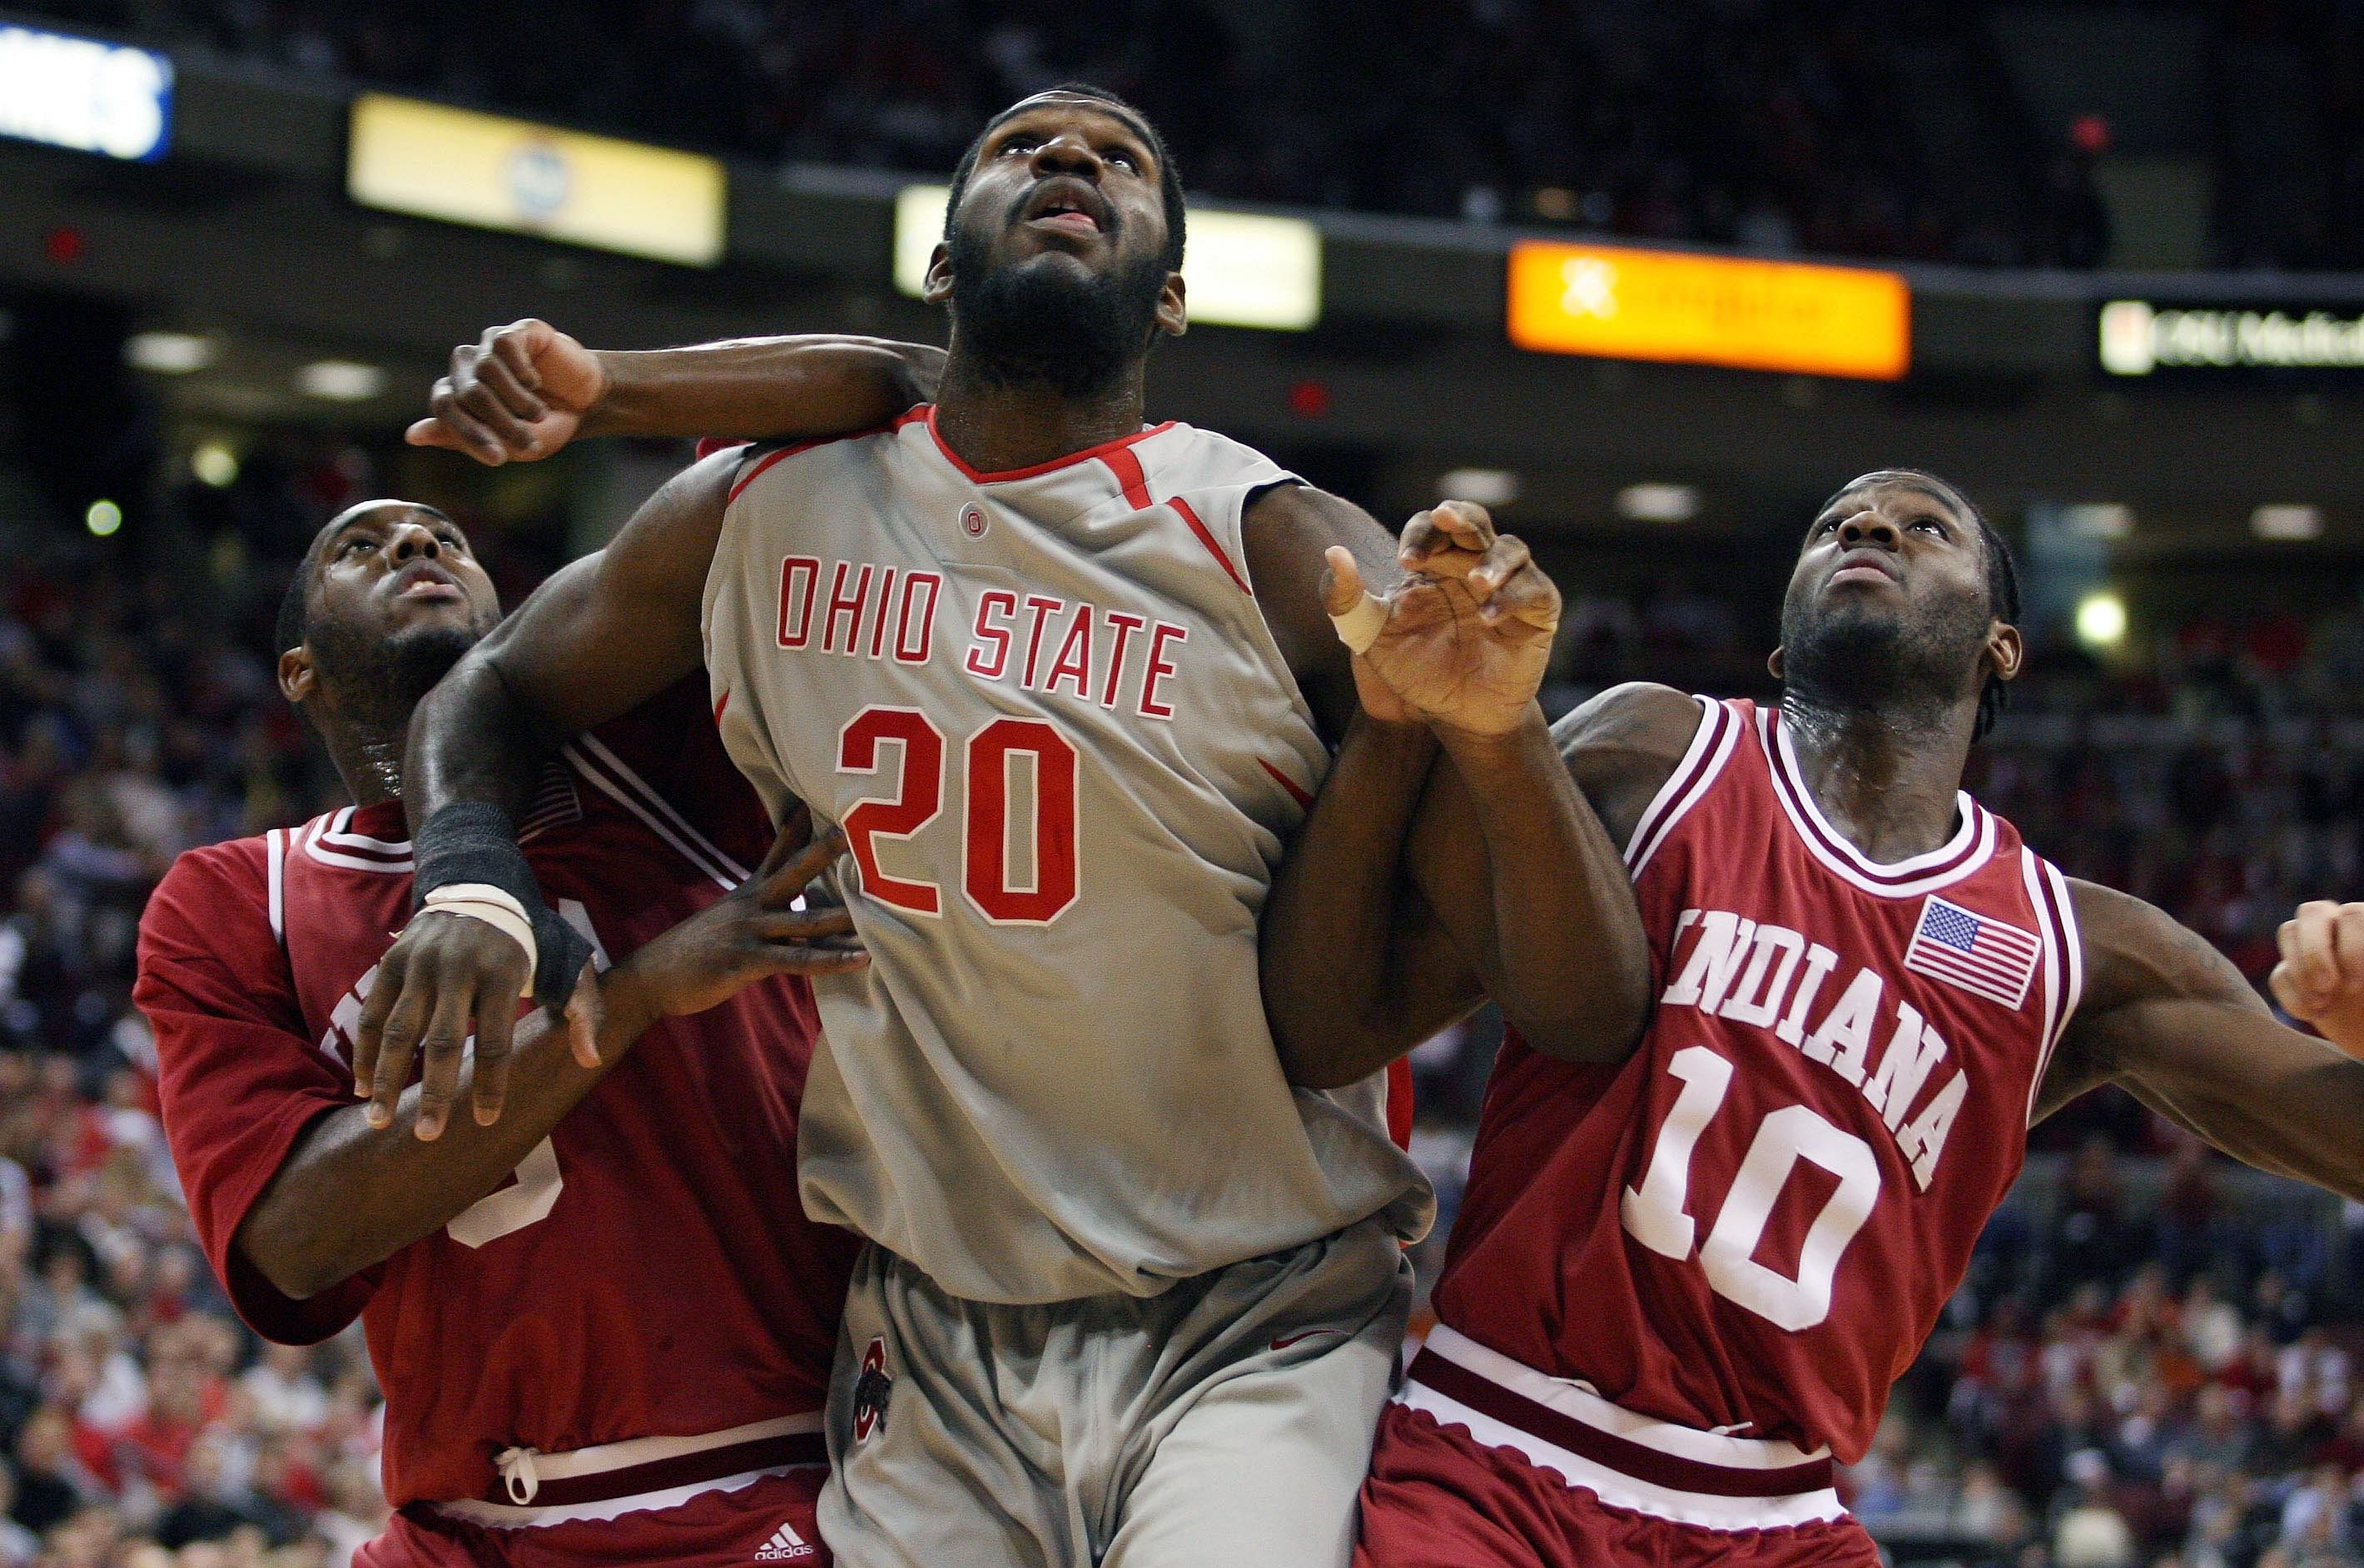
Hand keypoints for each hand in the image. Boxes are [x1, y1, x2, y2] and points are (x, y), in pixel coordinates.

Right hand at [353, 899, 570, 1143]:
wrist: (481, 889)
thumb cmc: (529, 944)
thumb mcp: (566, 968)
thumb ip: (584, 1012)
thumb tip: (592, 1059)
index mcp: (502, 974)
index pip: (497, 1039)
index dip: (491, 1083)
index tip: (486, 1120)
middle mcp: (457, 969)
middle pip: (444, 1040)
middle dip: (435, 1091)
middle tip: (428, 1135)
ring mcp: (420, 964)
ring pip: (399, 1030)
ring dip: (387, 1078)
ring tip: (380, 1121)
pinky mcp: (392, 962)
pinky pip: (374, 1014)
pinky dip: (366, 1052)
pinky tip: (363, 1087)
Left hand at [405, 320, 608, 465]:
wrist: (586, 404)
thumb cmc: (543, 426)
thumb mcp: (506, 444)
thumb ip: (460, 440)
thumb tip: (410, 435)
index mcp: (457, 394)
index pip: (444, 406)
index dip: (469, 433)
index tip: (499, 458)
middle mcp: (467, 367)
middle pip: (468, 393)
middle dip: (502, 423)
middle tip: (529, 441)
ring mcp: (489, 347)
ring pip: (487, 370)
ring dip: (518, 401)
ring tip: (538, 413)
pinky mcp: (516, 331)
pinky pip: (505, 346)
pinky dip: (523, 371)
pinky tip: (535, 382)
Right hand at [608, 804, 867, 1024]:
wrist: (651, 978)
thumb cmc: (694, 950)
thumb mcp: (726, 915)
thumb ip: (756, 899)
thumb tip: (781, 886)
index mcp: (749, 893)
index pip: (778, 851)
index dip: (799, 826)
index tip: (823, 801)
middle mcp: (752, 905)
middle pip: (795, 871)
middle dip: (826, 850)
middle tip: (857, 830)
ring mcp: (750, 932)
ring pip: (807, 920)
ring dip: (846, 916)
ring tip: (884, 908)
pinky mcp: (748, 962)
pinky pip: (799, 960)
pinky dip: (832, 960)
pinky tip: (861, 960)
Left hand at [1323, 501, 1560, 737]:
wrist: (1452, 717)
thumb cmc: (1414, 671)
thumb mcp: (1369, 637)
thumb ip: (1346, 599)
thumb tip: (1334, 552)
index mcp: (1435, 565)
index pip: (1431, 528)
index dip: (1421, 534)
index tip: (1406, 561)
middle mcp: (1473, 568)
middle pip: (1475, 523)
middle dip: (1461, 518)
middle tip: (1445, 518)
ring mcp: (1508, 587)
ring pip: (1512, 550)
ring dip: (1493, 560)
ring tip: (1475, 581)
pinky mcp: (1536, 614)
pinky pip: (1536, 591)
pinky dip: (1513, 598)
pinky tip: (1488, 616)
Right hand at [2273, 901, 2363, 1056]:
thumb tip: (2346, 974)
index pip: (2352, 916)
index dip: (2350, 949)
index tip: (2355, 986)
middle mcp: (2341, 927)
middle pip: (2312, 912)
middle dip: (2314, 953)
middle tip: (2327, 987)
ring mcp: (2314, 947)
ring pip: (2289, 932)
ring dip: (2300, 972)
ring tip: (2321, 1004)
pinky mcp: (2294, 973)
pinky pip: (2279, 974)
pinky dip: (2293, 998)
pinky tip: (2316, 1014)